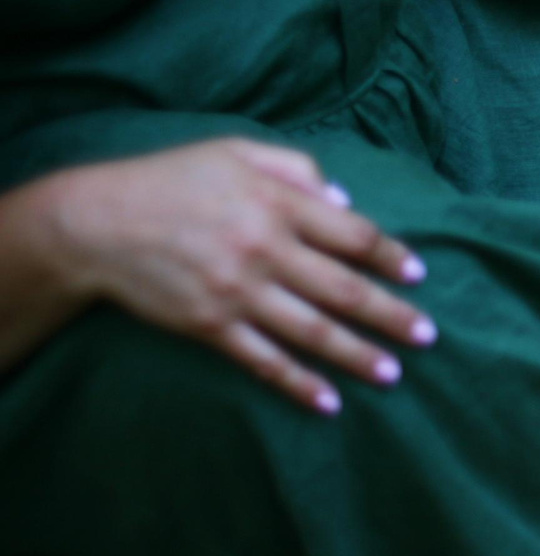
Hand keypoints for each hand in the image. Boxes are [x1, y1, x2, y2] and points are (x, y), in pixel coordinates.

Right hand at [33, 140, 434, 414]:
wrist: (93, 223)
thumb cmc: (169, 181)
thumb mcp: (233, 152)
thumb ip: (295, 168)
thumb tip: (345, 200)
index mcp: (274, 203)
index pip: (353, 235)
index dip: (391, 256)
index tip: (418, 275)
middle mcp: (263, 248)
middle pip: (345, 289)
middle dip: (392, 316)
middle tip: (429, 336)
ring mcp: (237, 291)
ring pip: (313, 331)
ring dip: (359, 356)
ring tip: (394, 374)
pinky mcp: (210, 325)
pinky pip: (264, 360)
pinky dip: (299, 383)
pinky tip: (329, 402)